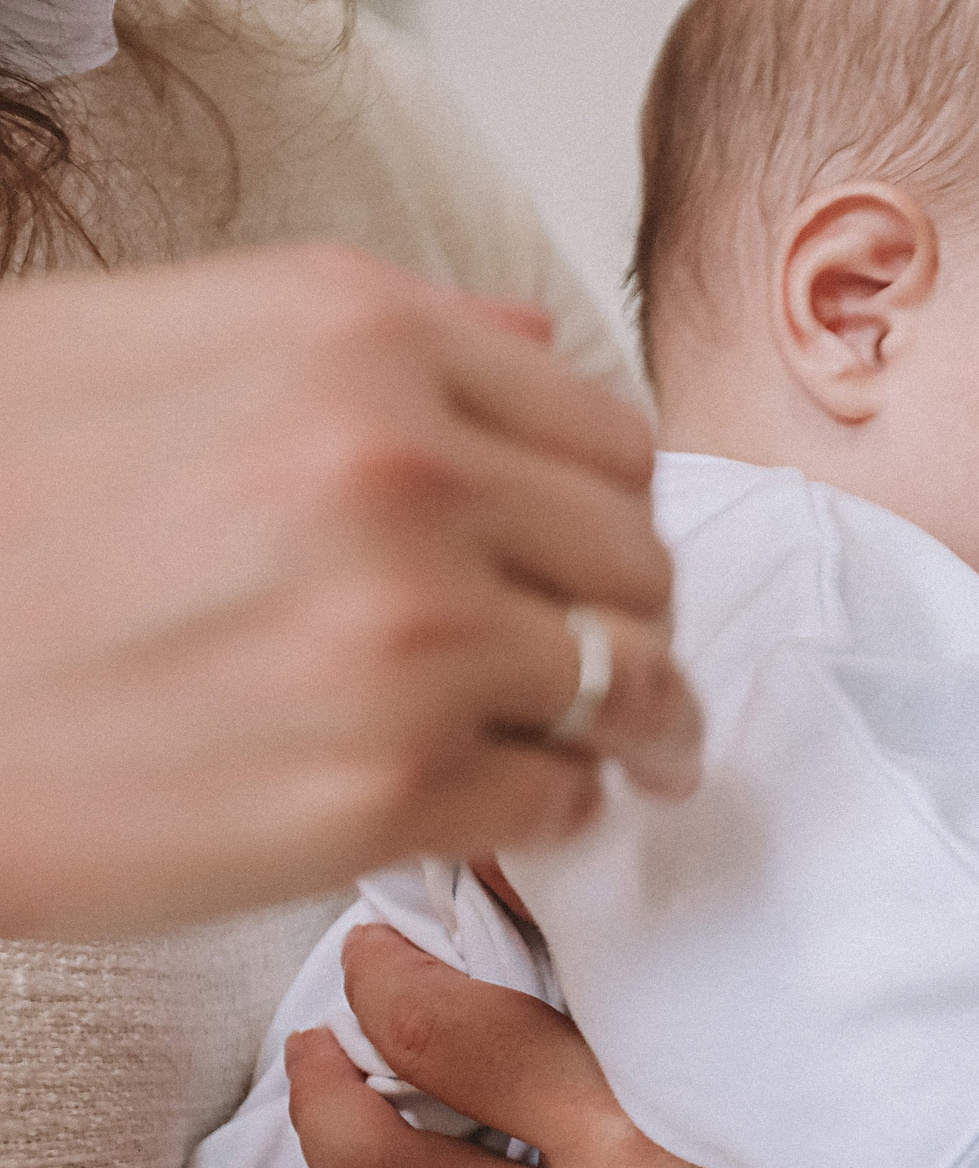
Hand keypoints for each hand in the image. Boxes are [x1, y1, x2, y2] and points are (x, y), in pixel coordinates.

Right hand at [0, 244, 702, 937]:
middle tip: (616, 669)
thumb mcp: (138, 348)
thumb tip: (522, 338)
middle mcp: (402, 467)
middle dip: (630, 620)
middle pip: (634, 561)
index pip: (605, 434)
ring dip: (614, 724)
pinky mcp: (386, 783)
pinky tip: (495, 804)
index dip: (608, 512)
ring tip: (595, 748)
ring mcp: (405, 629)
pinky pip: (559, 800)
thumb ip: (355, 341)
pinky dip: (548, 811)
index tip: (596, 560)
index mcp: (354, 340)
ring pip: (623, 682)